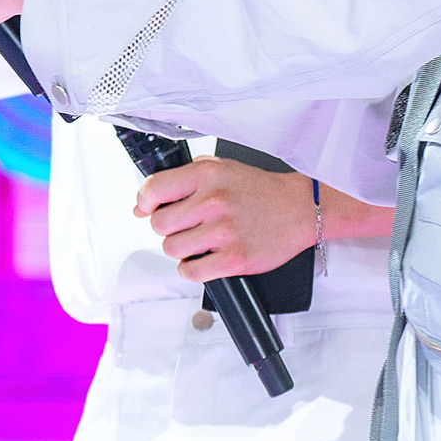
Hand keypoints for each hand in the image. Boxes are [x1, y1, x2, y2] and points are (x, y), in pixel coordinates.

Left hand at [136, 159, 321, 279]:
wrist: (299, 208)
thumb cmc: (258, 190)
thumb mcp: (220, 169)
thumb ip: (179, 181)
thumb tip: (141, 206)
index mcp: (207, 175)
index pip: (153, 189)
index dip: (145, 202)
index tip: (149, 207)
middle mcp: (214, 201)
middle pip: (159, 224)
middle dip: (167, 227)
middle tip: (185, 226)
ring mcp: (224, 232)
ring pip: (172, 249)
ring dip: (181, 249)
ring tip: (200, 241)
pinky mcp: (234, 259)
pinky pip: (191, 272)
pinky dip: (193, 268)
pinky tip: (206, 257)